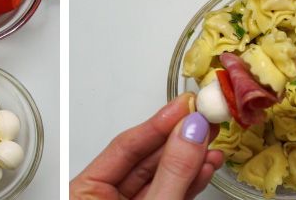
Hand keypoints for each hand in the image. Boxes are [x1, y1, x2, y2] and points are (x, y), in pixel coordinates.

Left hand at [71, 94, 222, 198]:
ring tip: (211, 136)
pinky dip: (190, 180)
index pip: (124, 147)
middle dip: (179, 138)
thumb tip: (190, 133)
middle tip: (204, 114)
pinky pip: (171, 193)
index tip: (184, 105)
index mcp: (84, 193)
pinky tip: (207, 164)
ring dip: (190, 158)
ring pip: (162, 176)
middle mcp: (104, 199)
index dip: (157, 124)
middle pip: (145, 159)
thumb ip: (171, 174)